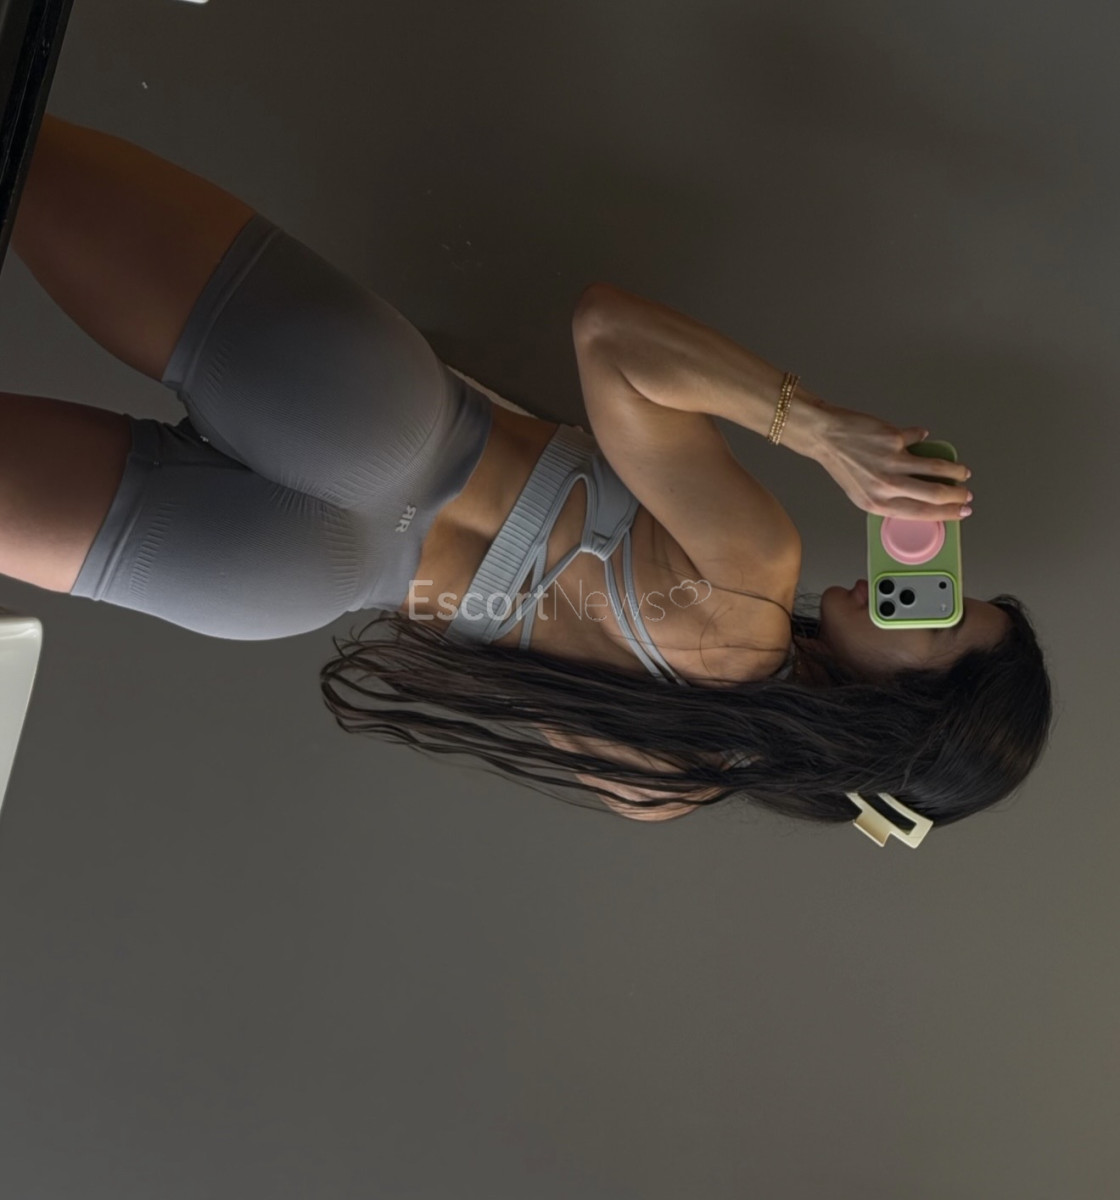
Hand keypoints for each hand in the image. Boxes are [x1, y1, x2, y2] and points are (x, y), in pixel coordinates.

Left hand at [811, 403, 972, 521]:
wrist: (825, 436)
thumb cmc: (842, 464)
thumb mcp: (861, 492)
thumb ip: (888, 499)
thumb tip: (921, 499)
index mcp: (877, 504)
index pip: (921, 514)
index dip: (947, 514)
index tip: (962, 511)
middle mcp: (885, 486)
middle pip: (934, 495)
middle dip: (957, 495)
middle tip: (966, 492)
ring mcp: (891, 462)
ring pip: (936, 468)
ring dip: (955, 470)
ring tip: (962, 471)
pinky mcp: (894, 439)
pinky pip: (918, 438)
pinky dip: (923, 437)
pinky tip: (922, 436)